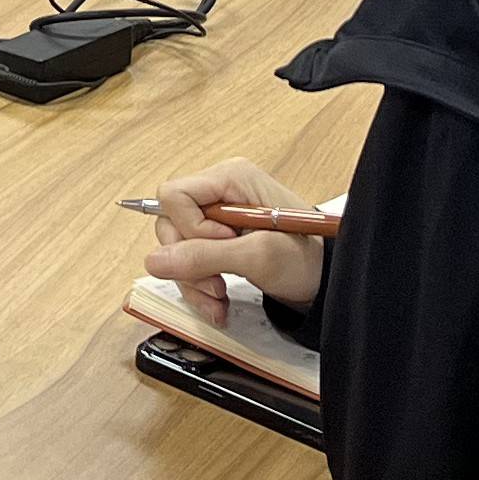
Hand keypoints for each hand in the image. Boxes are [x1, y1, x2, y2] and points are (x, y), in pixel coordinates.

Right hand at [140, 159, 326, 323]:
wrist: (323, 280)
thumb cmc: (305, 258)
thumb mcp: (258, 256)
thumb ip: (206, 256)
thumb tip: (155, 261)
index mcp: (230, 178)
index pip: (173, 195)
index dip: (189, 229)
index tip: (222, 246)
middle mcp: (219, 193)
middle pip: (169, 224)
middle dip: (188, 263)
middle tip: (217, 284)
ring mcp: (216, 217)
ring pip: (175, 248)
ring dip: (193, 282)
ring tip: (220, 300)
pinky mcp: (215, 239)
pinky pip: (187, 261)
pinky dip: (199, 286)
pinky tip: (219, 301)